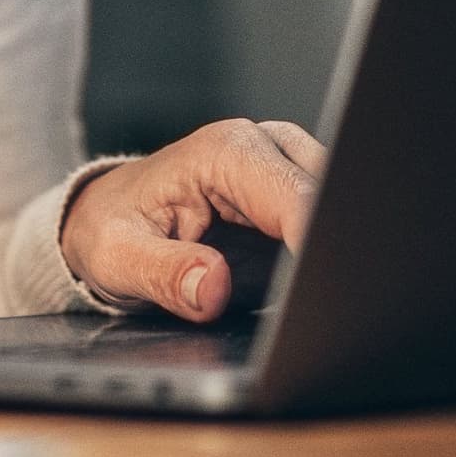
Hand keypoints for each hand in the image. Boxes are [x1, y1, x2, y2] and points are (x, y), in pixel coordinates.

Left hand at [59, 118, 326, 320]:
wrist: (108, 220)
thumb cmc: (110, 229)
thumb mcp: (116, 256)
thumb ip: (162, 272)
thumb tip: (211, 284)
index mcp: (226, 152)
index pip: (299, 200)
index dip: (318, 250)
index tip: (322, 296)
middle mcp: (267, 149)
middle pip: (337, 201)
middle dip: (337, 252)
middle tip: (324, 307)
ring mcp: (290, 172)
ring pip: (348, 212)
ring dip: (342, 255)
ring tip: (321, 303)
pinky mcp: (301, 203)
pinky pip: (339, 230)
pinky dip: (337, 260)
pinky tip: (322, 295)